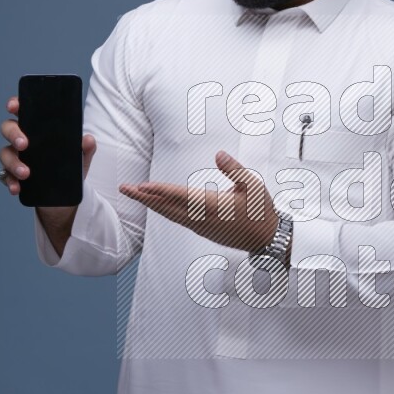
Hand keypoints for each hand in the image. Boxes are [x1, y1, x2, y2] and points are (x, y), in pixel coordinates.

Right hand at [0, 94, 96, 202]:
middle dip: (13, 134)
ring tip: (26, 173)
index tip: (14, 106)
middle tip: (24, 144)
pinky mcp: (12, 175)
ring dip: (13, 162)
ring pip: (5, 154)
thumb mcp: (80, 157)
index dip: (15, 105)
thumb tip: (88, 139)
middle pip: (8, 128)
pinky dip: (10, 181)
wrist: (66, 194)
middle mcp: (22, 140)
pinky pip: (5, 176)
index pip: (23, 112)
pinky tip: (17, 187)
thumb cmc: (69, 168)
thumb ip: (86, 148)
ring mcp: (15, 157)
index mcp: (37, 129)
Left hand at [119, 150, 278, 252]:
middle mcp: (204, 219)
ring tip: (136, 194)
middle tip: (125, 189)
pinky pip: (178, 220)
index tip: (142, 186)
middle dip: (145, 198)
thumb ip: (235, 170)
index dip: (161, 191)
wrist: (267, 239)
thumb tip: (219, 155)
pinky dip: (164, 211)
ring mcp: (202, 227)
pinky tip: (157, 205)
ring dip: (152, 204)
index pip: (182, 196)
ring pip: (170, 215)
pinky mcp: (203, 231)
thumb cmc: (262, 211)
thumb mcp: (254, 186)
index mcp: (215, 206)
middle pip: (168, 208)